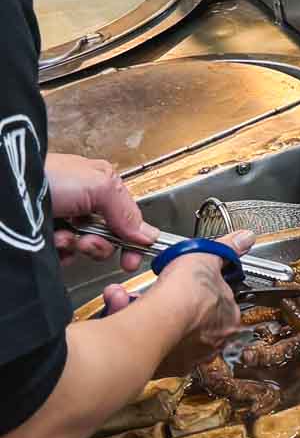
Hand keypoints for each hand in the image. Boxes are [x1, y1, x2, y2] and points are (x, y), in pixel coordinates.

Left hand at [46, 153, 155, 270]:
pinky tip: (52, 242)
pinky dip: (61, 253)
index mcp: (102, 186)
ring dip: (77, 247)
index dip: (133, 239)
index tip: (132, 259)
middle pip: (108, 237)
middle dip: (99, 244)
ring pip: (86, 247)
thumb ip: (126, 211)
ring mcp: (65, 221)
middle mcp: (85, 204)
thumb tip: (149, 235)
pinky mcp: (47, 237)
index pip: (128, 218)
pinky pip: (64, 255)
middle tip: (87, 242)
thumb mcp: (100, 186)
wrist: (7, 193)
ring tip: (61, 237)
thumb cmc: (50, 178)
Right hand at [136, 230, 255, 376]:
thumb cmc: (184, 296)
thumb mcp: (207, 258)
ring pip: (161, 330)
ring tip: (125, 297)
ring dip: (140, 309)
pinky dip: (128, 325)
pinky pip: (141, 342)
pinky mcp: (157, 367)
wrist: (153, 324)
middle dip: (165, 300)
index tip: (181, 282)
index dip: (197, 290)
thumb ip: (224, 250)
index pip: (217, 303)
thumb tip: (244, 239)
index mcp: (228, 320)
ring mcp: (184, 357)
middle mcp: (209, 344)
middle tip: (150, 291)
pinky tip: (119, 310)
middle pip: (187, 317)